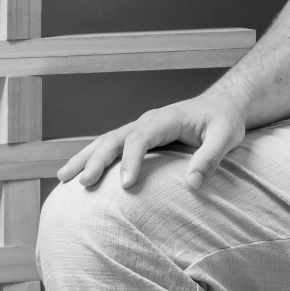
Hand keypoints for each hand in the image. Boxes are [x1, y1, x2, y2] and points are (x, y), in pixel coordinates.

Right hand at [55, 91, 248, 192]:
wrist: (222, 106)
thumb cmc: (225, 122)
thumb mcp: (226, 137)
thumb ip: (211, 158)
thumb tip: (193, 184)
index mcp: (166, 118)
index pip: (141, 138)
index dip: (131, 160)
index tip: (125, 184)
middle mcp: (148, 120)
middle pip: (115, 138)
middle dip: (97, 159)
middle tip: (83, 183)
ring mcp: (140, 127)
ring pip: (106, 140)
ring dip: (84, 157)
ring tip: (63, 178)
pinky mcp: (138, 136)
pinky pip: (110, 145)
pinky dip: (92, 157)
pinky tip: (76, 173)